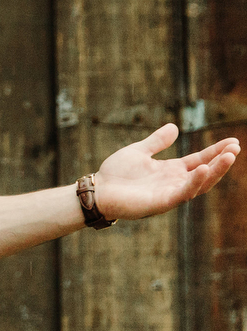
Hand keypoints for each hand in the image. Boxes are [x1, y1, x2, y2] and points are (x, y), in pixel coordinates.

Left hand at [93, 124, 237, 219]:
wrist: (97, 190)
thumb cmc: (116, 174)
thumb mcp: (139, 151)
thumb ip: (157, 142)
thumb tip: (175, 127)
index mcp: (171, 170)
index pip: (200, 160)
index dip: (216, 151)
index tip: (233, 141)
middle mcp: (175, 182)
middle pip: (205, 172)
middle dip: (221, 161)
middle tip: (236, 148)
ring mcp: (170, 193)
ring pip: (199, 183)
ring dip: (215, 171)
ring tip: (228, 156)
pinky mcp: (161, 202)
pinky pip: (182, 193)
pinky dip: (193, 182)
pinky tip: (201, 169)